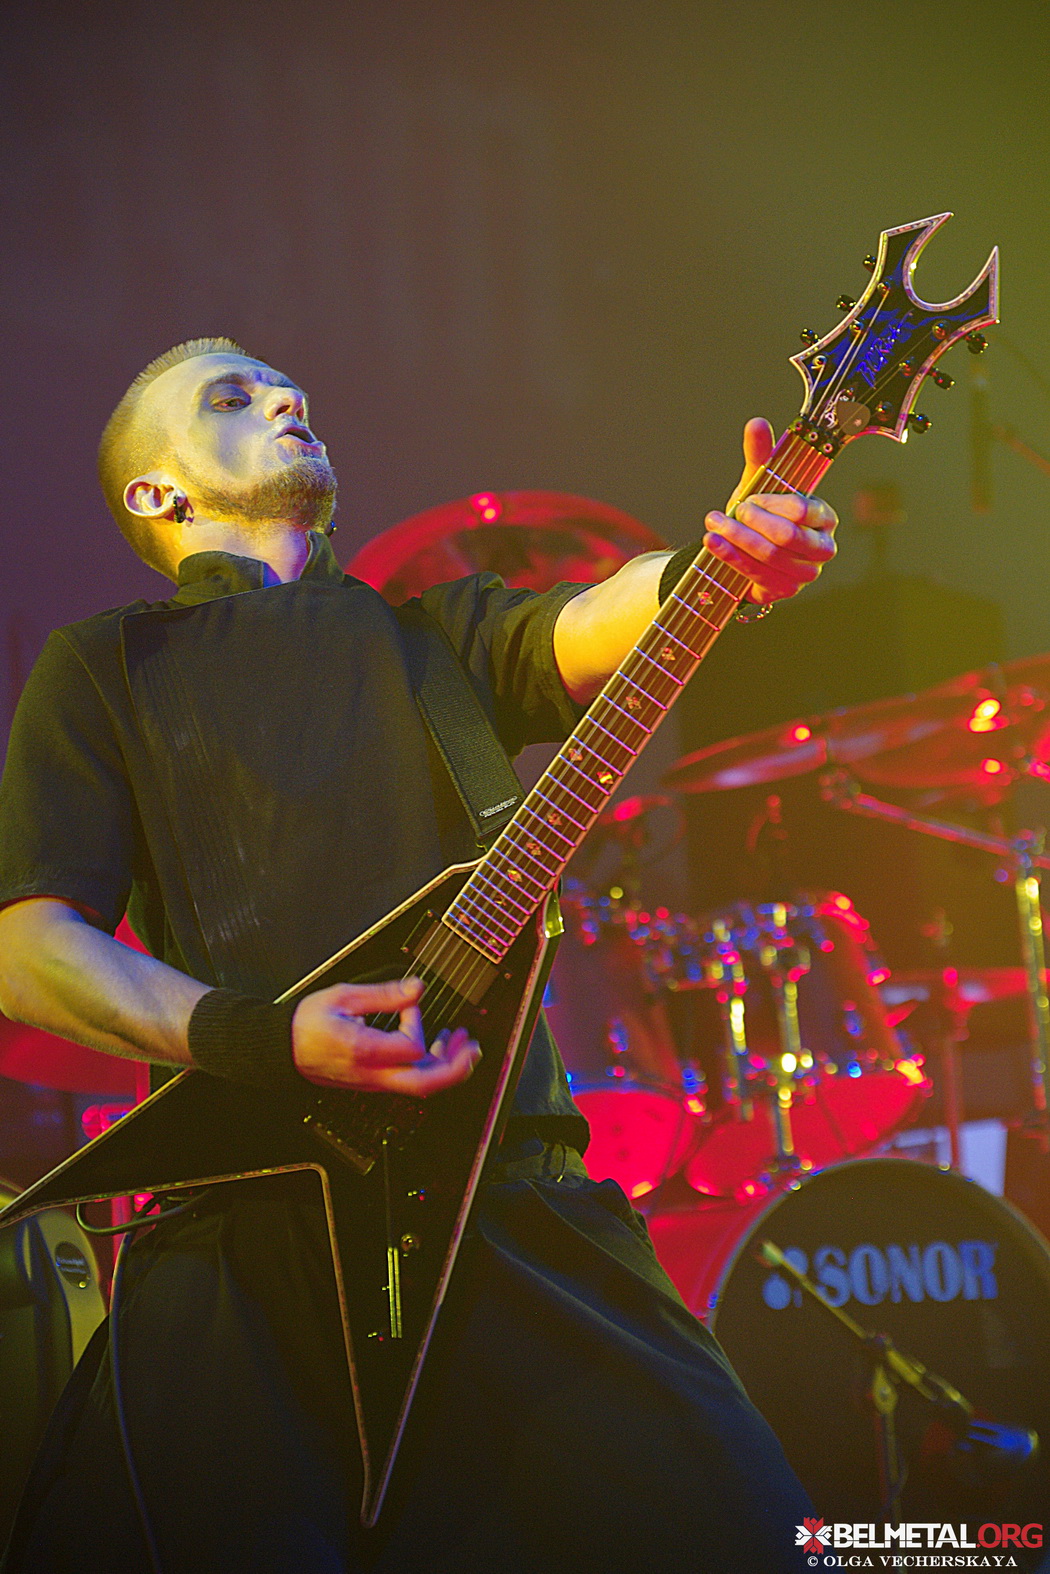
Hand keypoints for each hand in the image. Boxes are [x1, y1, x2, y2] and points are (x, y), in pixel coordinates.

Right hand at [292, 977, 479, 1095]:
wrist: (282, 1050)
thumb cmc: (306, 1025)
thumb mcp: (343, 997)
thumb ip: (384, 995)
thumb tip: (417, 988)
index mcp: (364, 1051)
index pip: (412, 1047)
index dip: (419, 1022)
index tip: (410, 1004)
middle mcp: (372, 1074)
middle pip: (426, 1083)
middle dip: (457, 1067)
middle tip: (474, 1047)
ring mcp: (374, 1082)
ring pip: (421, 1085)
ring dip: (448, 1066)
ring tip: (463, 1043)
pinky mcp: (373, 1082)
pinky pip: (409, 1081)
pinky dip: (430, 1066)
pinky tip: (437, 1048)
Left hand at [704, 418, 837, 602]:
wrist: (746, 552)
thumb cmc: (760, 516)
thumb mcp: (759, 485)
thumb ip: (760, 457)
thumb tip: (756, 424)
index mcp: (824, 516)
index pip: (803, 510)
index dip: (771, 504)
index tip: (748, 497)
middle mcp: (822, 547)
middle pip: (787, 536)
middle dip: (753, 522)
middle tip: (732, 511)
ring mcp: (806, 574)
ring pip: (770, 557)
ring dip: (737, 539)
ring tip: (713, 524)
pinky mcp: (785, 591)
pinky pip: (757, 576)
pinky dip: (731, 558)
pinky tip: (713, 543)